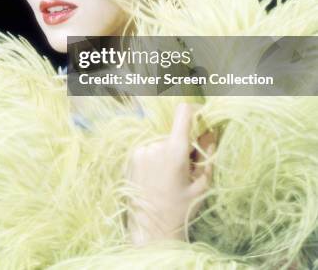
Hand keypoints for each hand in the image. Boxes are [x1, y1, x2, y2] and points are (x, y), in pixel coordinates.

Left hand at [127, 102, 215, 245]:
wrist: (151, 230)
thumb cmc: (182, 209)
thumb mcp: (202, 183)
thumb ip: (208, 152)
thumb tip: (210, 129)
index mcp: (174, 150)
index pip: (184, 112)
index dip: (196, 111)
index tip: (202, 119)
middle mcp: (154, 145)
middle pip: (174, 132)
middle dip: (183, 144)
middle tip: (186, 168)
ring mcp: (140, 150)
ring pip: (161, 141)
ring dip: (168, 152)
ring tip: (169, 177)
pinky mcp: (130, 157)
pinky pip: (149, 149)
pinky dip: (156, 158)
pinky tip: (157, 178)